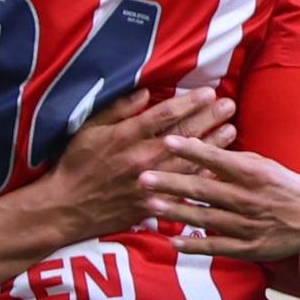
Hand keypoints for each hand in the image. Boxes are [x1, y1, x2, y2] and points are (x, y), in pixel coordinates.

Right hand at [33, 85, 232, 240]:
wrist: (67, 208)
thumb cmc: (75, 164)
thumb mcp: (89, 129)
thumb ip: (118, 109)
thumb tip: (146, 92)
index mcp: (126, 136)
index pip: (166, 115)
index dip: (190, 102)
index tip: (209, 92)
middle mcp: (142, 158)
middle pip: (184, 135)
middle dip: (209, 118)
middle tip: (229, 106)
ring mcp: (150, 182)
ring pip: (190, 161)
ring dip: (213, 145)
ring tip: (232, 131)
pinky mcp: (153, 203)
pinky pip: (183, 189)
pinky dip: (202, 177)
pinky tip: (218, 167)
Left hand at [146, 134, 299, 263]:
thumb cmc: (283, 186)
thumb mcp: (263, 166)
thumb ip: (232, 162)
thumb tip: (201, 153)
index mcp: (253, 173)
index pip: (216, 158)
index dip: (191, 149)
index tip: (166, 140)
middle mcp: (248, 199)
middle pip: (203, 189)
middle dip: (171, 182)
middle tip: (143, 176)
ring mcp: (247, 225)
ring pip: (205, 218)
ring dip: (176, 211)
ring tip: (151, 204)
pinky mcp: (248, 248)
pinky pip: (217, 247)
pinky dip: (194, 245)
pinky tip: (173, 242)